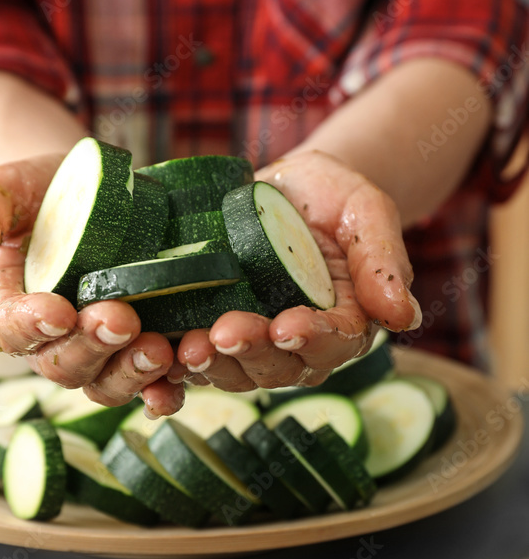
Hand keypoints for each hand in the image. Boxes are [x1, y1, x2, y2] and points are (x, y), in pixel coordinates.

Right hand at [0, 156, 183, 415]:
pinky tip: (182, 380)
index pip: (9, 327)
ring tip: (159, 349)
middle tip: (121, 320)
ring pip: (106, 383)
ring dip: (132, 373)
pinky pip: (150, 385)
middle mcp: (52, 341)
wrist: (102, 195)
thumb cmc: (48, 192)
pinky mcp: (140, 351)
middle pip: (63, 363)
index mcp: (10, 305)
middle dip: (92, 346)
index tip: (57, 311)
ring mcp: (99, 352)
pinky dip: (164, 390)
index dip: (30, 325)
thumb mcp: (9, 189)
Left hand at [171, 151, 420, 393]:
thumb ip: (383, 262)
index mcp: (343, 323)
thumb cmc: (332, 197)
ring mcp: (251, 342)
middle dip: (248, 352)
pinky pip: (193, 360)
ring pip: (232, 370)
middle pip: (277, 366)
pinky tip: (154, 359)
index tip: (287, 327)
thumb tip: (403, 317)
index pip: (332, 341)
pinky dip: (172, 369)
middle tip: (220, 334)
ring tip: (184, 348)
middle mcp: (296, 344)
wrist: (283, 188)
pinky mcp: (210, 331)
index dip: (310, 339)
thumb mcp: (366, 211)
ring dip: (208, 365)